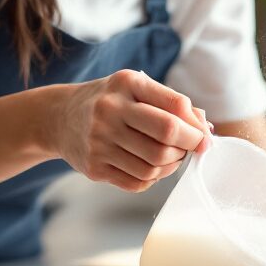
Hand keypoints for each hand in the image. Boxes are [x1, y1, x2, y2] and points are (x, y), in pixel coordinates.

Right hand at [50, 69, 211, 192]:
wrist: (59, 117)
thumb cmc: (110, 102)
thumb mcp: (136, 89)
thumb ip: (172, 104)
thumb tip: (206, 131)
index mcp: (127, 84)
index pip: (175, 106)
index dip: (196, 126)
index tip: (203, 137)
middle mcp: (110, 110)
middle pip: (167, 136)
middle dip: (188, 146)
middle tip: (189, 148)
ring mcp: (99, 141)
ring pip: (155, 164)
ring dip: (172, 165)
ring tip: (171, 157)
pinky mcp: (94, 167)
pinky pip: (138, 182)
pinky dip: (154, 178)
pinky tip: (152, 167)